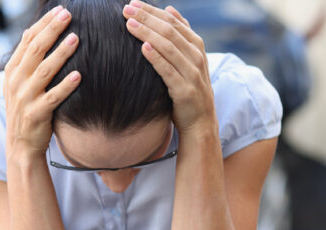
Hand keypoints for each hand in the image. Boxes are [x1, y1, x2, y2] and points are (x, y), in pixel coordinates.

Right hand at [4, 5, 80, 159]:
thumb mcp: (19, 83)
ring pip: (44, 71)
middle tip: (68, 15)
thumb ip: (27, 59)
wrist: (20, 145)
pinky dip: (66, 86)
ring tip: (76, 39)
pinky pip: (53, 98)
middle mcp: (16, 81)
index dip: (43, 23)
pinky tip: (79, 75)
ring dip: (60, 54)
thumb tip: (35, 30)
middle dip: (52, 30)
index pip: (27, 39)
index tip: (60, 10)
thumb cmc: (26, 109)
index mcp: (12, 70)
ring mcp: (25, 98)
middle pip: (35, 50)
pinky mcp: (36, 114)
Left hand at [122, 0, 216, 135]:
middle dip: (147, 17)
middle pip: (169, 30)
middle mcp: (195, 56)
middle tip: (125, 8)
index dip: (152, 11)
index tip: (132, 3)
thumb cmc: (188, 87)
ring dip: (147, 33)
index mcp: (196, 45)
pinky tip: (143, 47)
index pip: (172, 21)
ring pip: (168, 46)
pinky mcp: (184, 90)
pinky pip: (168, 70)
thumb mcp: (189, 59)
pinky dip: (156, 57)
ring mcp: (192, 73)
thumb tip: (170, 9)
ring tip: (129, 24)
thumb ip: (181, 34)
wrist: (200, 121)